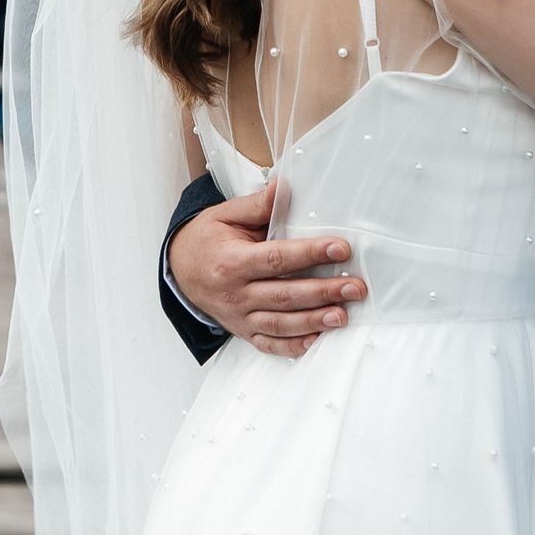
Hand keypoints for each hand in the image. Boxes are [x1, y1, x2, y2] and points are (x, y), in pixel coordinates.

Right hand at [167, 182, 363, 357]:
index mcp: (231, 262)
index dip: (310, 254)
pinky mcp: (243, 331)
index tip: (339, 249)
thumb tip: (285, 188)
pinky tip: (316, 339)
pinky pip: (270, 344)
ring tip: (342, 315)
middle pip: (284, 295)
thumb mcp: (225, 215)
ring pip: (280, 323)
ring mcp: (239, 317)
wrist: (180, 269)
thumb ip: (258, 205)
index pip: (276, 258)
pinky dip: (293, 346)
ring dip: (314, 321)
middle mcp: (235, 293)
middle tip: (354, 287)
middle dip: (323, 292)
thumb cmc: (207, 240)